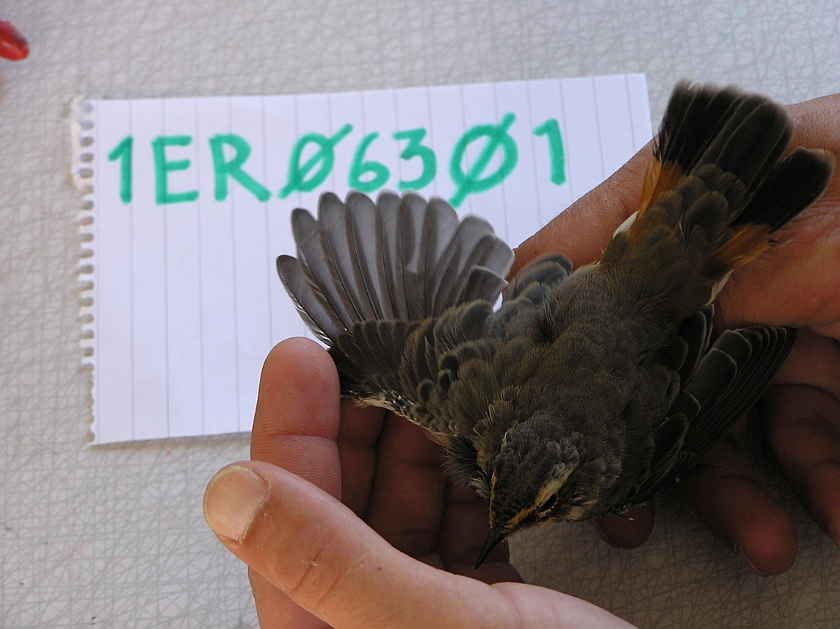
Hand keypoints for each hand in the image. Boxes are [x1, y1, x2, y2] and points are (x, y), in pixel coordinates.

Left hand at [204, 338, 636, 627]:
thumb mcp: (431, 628)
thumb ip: (329, 562)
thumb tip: (228, 490)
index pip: (282, 517)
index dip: (289, 428)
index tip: (302, 354)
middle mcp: (363, 621)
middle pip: (340, 499)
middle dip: (359, 418)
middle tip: (380, 347)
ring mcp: (422, 610)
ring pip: (399, 501)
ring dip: (415, 436)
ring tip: (434, 375)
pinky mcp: (477, 601)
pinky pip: (452, 516)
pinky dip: (462, 469)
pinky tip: (476, 429)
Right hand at [514, 92, 839, 575]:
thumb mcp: (827, 233)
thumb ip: (738, 268)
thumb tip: (652, 314)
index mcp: (706, 197)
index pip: (588, 246)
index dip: (543, 311)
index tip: (516, 379)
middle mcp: (727, 262)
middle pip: (645, 352)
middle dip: (639, 437)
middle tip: (627, 500)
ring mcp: (775, 315)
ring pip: (720, 410)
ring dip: (738, 486)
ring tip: (759, 540)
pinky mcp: (822, 362)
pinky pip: (798, 432)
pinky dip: (814, 478)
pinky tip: (829, 511)